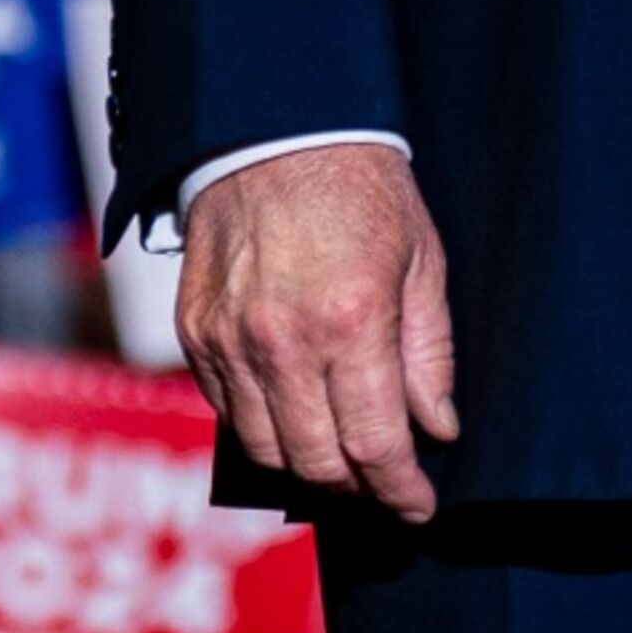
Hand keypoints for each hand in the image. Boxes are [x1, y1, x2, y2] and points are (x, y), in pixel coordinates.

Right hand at [178, 143, 457, 521]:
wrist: (275, 127)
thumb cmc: (361, 187)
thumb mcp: (421, 258)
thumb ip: (429, 351)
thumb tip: (435, 428)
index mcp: (352, 322)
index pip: (376, 446)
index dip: (401, 491)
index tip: (419, 506)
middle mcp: (284, 342)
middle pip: (318, 462)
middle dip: (358, 486)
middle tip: (382, 482)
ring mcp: (231, 340)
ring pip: (266, 448)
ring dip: (306, 465)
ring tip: (338, 453)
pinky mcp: (195, 331)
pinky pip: (227, 410)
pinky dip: (261, 425)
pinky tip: (292, 410)